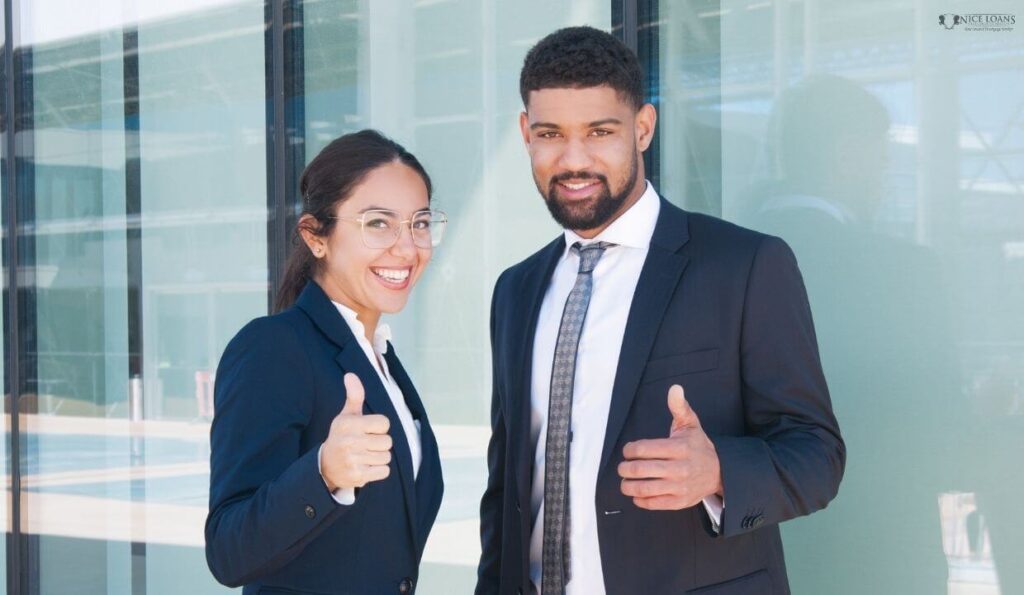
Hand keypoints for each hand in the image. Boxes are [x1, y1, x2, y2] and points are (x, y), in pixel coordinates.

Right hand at [320, 373, 392, 490]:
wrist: (325, 466)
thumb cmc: (341, 436)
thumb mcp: (346, 415)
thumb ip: (354, 396)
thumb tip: (350, 375)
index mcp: (349, 423)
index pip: (384, 423)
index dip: (379, 427)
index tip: (367, 430)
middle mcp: (350, 441)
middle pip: (387, 441)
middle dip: (380, 443)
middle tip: (366, 445)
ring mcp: (354, 459)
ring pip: (386, 456)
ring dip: (379, 457)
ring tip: (364, 456)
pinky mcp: (358, 476)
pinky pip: (384, 471)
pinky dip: (378, 471)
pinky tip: (366, 467)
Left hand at [618, 385, 721, 509]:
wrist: (720, 471)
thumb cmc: (698, 446)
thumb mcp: (690, 424)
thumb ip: (679, 407)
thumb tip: (675, 388)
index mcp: (679, 448)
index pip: (644, 449)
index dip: (630, 450)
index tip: (627, 451)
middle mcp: (680, 468)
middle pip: (641, 470)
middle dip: (625, 469)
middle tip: (621, 468)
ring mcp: (680, 487)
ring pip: (645, 489)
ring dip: (628, 486)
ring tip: (625, 482)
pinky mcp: (680, 501)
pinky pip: (654, 504)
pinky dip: (640, 500)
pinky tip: (636, 495)